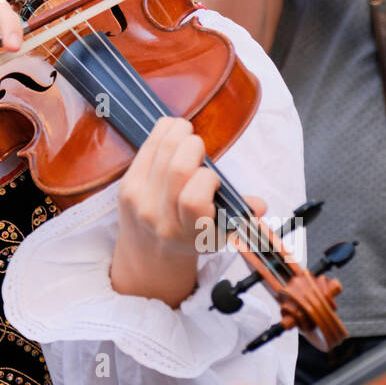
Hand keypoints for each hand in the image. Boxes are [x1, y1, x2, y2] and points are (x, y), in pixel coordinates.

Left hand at [110, 117, 266, 305]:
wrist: (148, 255)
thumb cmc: (190, 237)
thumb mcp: (218, 235)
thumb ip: (239, 216)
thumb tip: (259, 205)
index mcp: (188, 234)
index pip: (193, 200)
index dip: (207, 179)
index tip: (211, 179)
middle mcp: (160, 219)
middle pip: (177, 168)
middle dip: (193, 147)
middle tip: (199, 147)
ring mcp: (139, 201)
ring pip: (160, 152)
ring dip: (177, 132)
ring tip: (186, 131)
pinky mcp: (125, 187)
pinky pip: (144, 149)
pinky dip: (161, 133)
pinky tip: (171, 129)